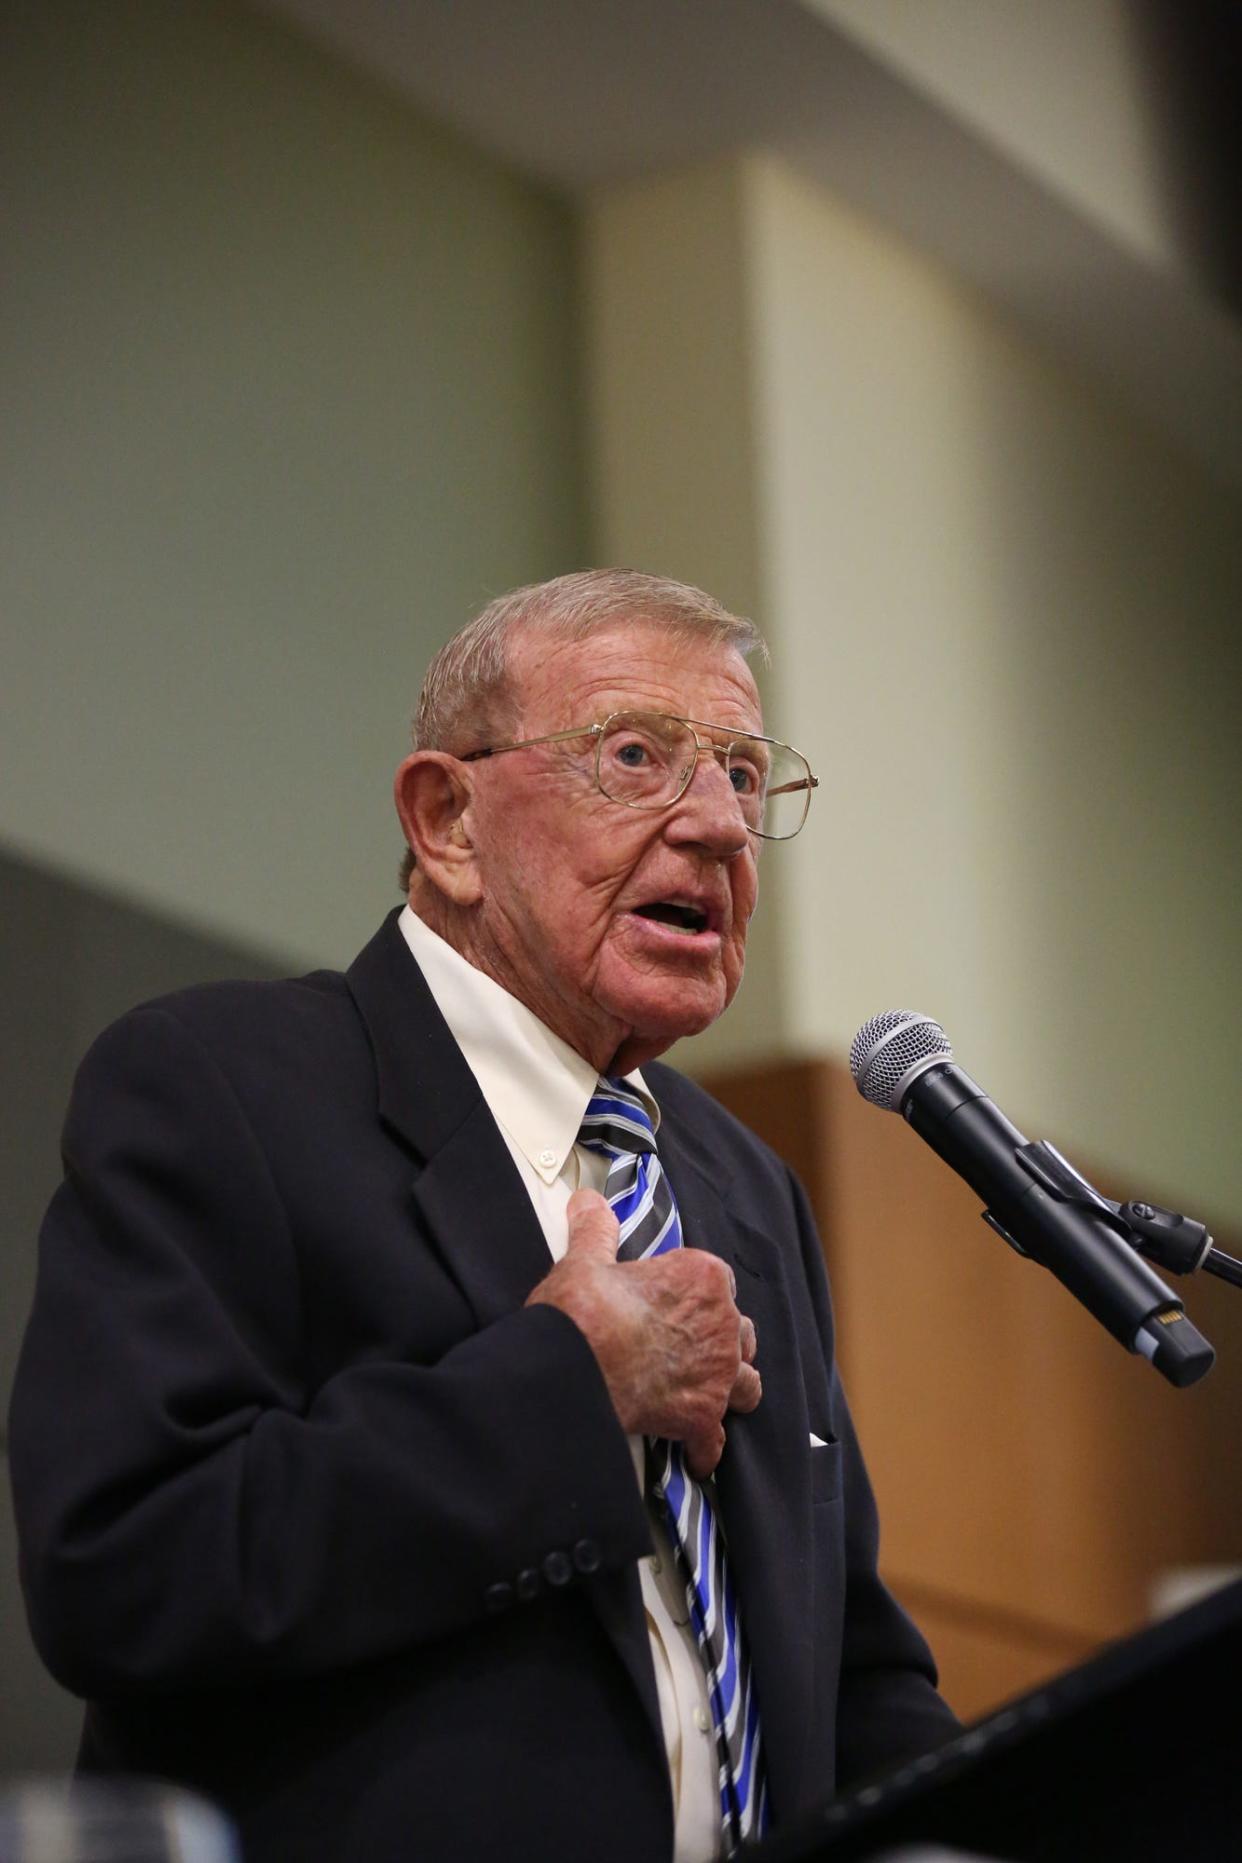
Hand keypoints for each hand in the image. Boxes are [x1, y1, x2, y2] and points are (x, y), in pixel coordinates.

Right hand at [526, 1189, 761, 1477]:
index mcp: (701, 1277)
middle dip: (722, 1341)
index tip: (675, 1301)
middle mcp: (721, 1324)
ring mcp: (717, 1374)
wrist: (575, 1366)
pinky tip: (693, 1453)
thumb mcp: (586, 1259)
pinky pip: (715, 1441)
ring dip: (732, 1389)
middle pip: (739, 1332)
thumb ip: (595, 1229)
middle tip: (692, 1349)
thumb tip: (587, 1200)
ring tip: (712, 1395)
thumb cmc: (584, 1309)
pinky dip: (704, 1448)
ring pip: (748, 1383)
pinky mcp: (702, 1417)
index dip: (698, 1293)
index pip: (718, 1281)